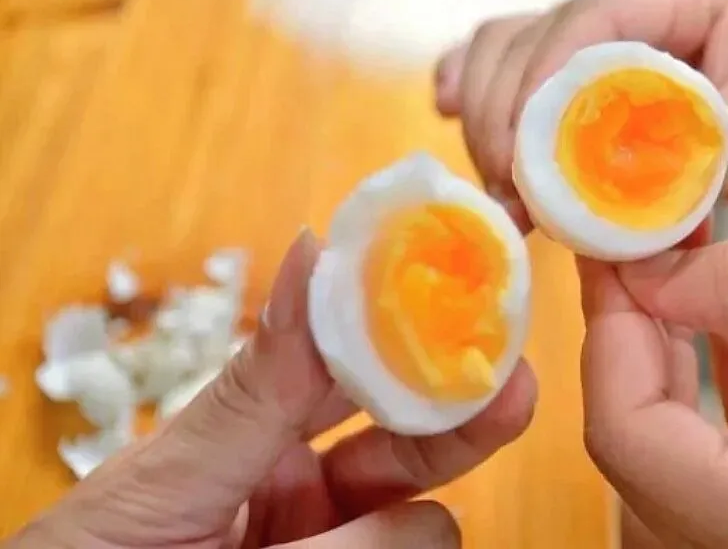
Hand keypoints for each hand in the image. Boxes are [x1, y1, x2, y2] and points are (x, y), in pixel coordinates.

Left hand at [13, 230, 535, 548]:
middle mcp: (309, 490)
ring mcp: (335, 542)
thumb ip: (259, 386)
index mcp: (256, 434)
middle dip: (459, 414)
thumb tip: (313, 253)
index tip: (459, 287)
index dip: (403, 328)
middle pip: (413, 441)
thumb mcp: (168, 476)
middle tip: (513, 383)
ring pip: (425, 521)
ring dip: (393, 529)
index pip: (349, 368)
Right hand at [434, 0, 727, 225]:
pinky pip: (521, 60)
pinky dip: (481, 86)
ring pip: (514, 46)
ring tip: (499, 186)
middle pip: (535, 35)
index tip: (518, 162)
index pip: (588, 19)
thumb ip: (692, 162)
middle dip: (504, 113)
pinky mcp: (598, 61)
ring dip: (488, 112)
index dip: (537, 88)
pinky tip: (451, 110)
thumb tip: (604, 204)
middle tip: (508, 193)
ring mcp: (614, 23)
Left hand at [578, 237, 727, 548]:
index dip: (609, 330)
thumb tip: (655, 266)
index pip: (625, 431)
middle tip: (637, 248)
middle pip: (636, 439)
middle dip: (632, 334)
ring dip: (667, 355)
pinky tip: (723, 326)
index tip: (611, 251)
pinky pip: (716, 457)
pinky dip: (710, 388)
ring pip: (669, 446)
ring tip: (676, 270)